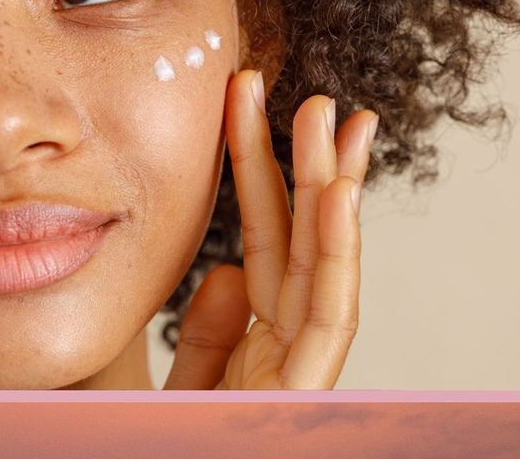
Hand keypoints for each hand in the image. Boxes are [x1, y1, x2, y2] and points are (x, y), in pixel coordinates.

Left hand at [164, 70, 374, 389]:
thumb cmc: (174, 453)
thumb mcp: (186, 387)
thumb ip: (208, 337)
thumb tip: (226, 271)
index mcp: (262, 347)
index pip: (264, 242)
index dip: (261, 170)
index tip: (250, 102)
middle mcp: (291, 354)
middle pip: (304, 242)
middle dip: (316, 166)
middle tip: (322, 97)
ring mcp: (303, 376)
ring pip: (325, 265)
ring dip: (334, 188)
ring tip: (344, 121)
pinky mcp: (305, 397)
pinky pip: (327, 319)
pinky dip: (337, 254)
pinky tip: (337, 194)